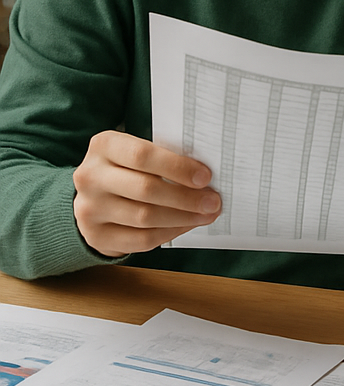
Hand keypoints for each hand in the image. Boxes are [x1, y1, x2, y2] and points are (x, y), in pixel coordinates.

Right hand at [73, 130, 221, 257]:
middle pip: (146, 189)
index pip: (143, 156)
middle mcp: (90, 177)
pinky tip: (187, 225)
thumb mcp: (136, 152)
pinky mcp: (96, 236)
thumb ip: (163, 158)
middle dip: (187, 197)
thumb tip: (205, 174)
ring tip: (207, 214)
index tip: (206, 177)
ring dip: (184, 217)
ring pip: (145, 217)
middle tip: (213, 200)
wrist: (93, 196)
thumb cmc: (127, 168)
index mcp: (104, 146)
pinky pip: (141, 239)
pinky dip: (170, 232)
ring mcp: (89, 209)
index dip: (177, 167)